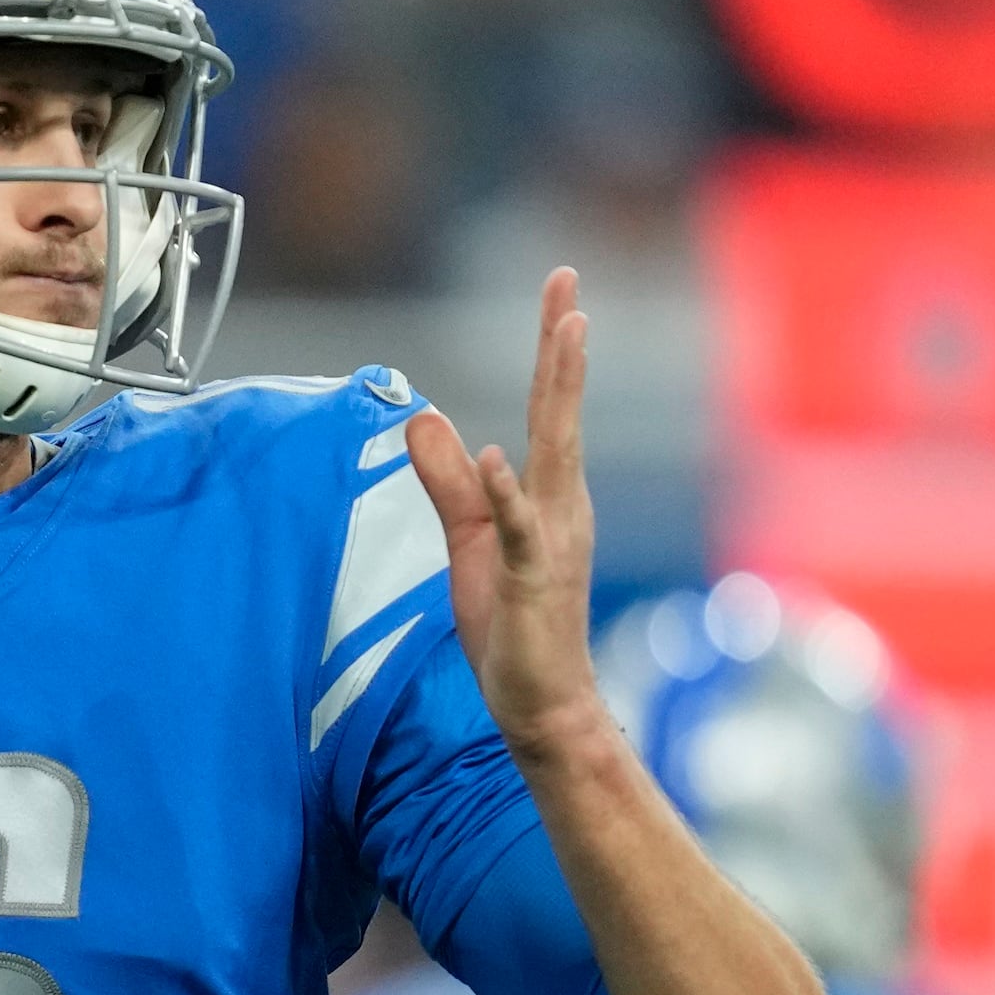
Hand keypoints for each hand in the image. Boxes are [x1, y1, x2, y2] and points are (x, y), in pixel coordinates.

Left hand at [402, 266, 607, 765]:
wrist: (542, 704)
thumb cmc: (512, 625)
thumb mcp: (469, 539)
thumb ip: (449, 480)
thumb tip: (424, 417)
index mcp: (548, 495)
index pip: (549, 409)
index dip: (553, 350)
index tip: (563, 292)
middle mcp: (561, 507)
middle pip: (561, 414)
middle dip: (564, 349)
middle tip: (570, 290)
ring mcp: (551, 542)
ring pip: (556, 455)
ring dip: (559, 395)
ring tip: (566, 336)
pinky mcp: (531, 581)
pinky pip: (520, 531)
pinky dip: (508, 495)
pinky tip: (498, 460)